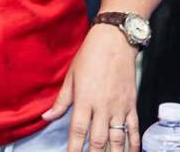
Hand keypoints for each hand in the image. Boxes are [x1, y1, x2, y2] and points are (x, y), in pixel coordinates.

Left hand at [42, 24, 138, 151]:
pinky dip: (133, 143)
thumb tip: (46, 117)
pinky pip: (133, 128)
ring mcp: (119, 106)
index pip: (77, 131)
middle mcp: (103, 106)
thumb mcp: (71, 76)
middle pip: (98, 140)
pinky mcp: (131, 104)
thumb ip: (61, 101)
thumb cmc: (91, 55)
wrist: (116, 40)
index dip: (73, 149)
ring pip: (117, 138)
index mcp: (85, 99)